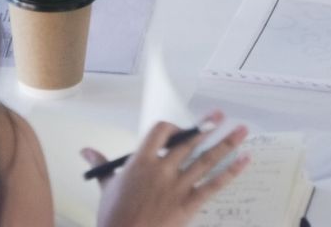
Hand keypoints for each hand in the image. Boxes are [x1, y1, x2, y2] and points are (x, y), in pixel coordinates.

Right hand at [85, 114, 249, 226]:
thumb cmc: (114, 217)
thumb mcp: (106, 187)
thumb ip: (101, 164)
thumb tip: (86, 151)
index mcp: (140, 162)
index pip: (160, 132)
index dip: (173, 127)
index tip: (182, 127)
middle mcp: (162, 170)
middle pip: (189, 142)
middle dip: (207, 126)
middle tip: (220, 114)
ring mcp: (177, 187)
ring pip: (206, 160)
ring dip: (226, 143)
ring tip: (242, 130)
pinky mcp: (188, 205)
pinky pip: (214, 185)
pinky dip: (231, 172)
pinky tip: (244, 160)